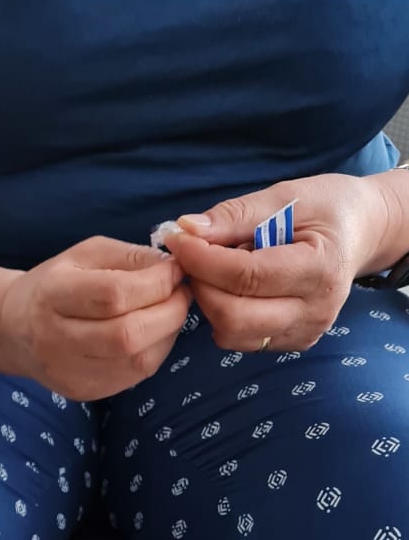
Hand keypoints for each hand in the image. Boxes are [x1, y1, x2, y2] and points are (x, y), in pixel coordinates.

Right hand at [0, 236, 192, 400]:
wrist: (14, 330)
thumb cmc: (56, 284)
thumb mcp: (86, 254)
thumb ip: (130, 257)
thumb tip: (175, 268)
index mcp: (53, 295)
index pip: (114, 295)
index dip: (157, 282)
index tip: (176, 270)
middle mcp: (56, 339)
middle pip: (127, 335)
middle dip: (170, 311)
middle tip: (182, 292)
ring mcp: (69, 372)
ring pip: (137, 360)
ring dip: (167, 333)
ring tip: (170, 311)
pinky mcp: (84, 391)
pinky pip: (135, 375)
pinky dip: (156, 351)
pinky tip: (153, 333)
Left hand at [163, 174, 390, 351]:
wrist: (361, 232)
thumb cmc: (326, 207)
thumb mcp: (286, 196)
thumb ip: (235, 215)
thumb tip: (186, 229)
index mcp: (320, 269)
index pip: (246, 276)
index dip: (202, 260)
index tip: (178, 240)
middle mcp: (315, 310)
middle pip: (234, 315)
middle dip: (202, 285)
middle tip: (192, 257)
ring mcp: (304, 332)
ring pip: (232, 334)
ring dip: (210, 303)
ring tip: (217, 270)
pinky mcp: (291, 343)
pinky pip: (240, 340)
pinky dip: (224, 315)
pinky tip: (234, 289)